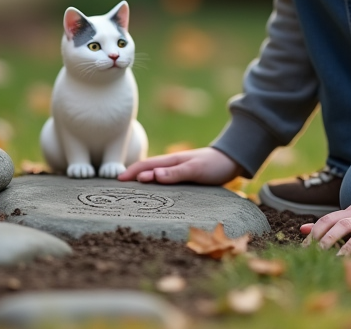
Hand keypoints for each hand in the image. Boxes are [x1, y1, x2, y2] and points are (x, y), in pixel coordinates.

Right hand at [118, 147, 242, 185]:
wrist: (233, 160)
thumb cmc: (214, 165)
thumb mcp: (195, 170)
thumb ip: (175, 173)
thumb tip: (151, 175)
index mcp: (171, 160)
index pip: (145, 165)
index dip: (131, 173)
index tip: (117, 182)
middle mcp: (172, 164)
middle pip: (147, 168)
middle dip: (132, 175)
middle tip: (117, 188)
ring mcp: (178, 169)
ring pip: (154, 173)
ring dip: (142, 179)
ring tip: (130, 190)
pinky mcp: (184, 175)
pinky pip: (164, 179)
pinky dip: (154, 182)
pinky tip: (153, 190)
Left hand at [301, 203, 350, 255]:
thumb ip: (333, 226)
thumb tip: (304, 229)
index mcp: (349, 212)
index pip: (325, 220)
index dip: (313, 233)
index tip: (302, 249)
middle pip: (330, 220)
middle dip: (316, 236)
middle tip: (306, 253)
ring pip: (343, 225)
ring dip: (329, 239)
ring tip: (319, 253)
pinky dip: (350, 245)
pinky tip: (342, 257)